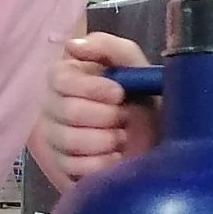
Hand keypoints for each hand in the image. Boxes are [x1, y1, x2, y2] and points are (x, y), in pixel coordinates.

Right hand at [40, 31, 160, 182]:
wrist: (159, 141)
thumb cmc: (143, 99)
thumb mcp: (134, 65)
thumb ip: (107, 47)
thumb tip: (72, 45)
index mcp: (66, 78)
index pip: (59, 79)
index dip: (91, 87)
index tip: (118, 94)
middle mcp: (53, 106)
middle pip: (66, 111)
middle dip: (105, 116)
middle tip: (125, 118)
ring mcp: (54, 139)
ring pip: (69, 140)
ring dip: (105, 140)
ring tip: (122, 138)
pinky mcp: (62, 168)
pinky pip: (73, 167)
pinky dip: (100, 164)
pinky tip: (114, 159)